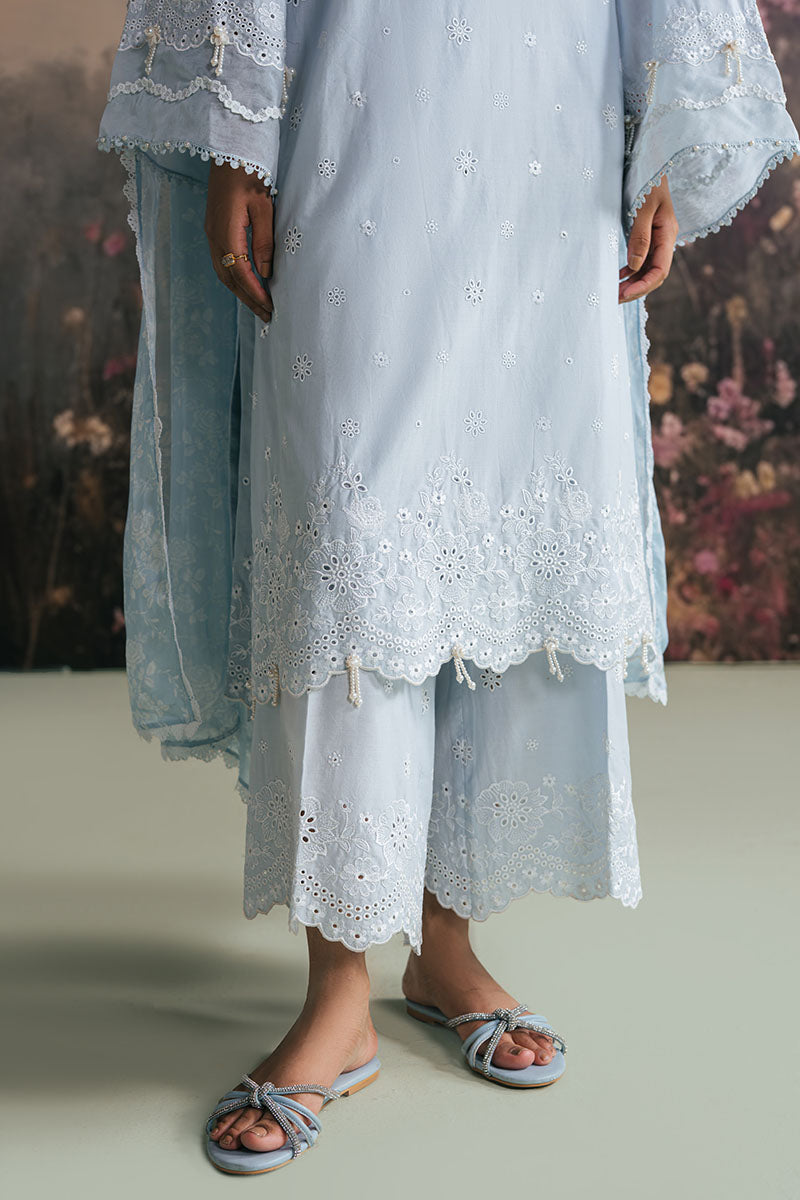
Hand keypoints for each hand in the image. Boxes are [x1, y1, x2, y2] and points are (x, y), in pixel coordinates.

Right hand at [205, 162, 274, 322]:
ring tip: (259, 305)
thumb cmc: (250, 173)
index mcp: (225, 231)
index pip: (240, 272)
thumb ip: (264, 241)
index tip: (270, 308)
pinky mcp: (214, 228)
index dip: (255, 293)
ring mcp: (211, 232)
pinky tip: (248, 283)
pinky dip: (235, 277)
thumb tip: (265, 273)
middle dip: (248, 298)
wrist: (231, 148)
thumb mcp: (264, 207)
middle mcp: (214, 236)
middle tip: (267, 315)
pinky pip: (222, 261)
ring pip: (223, 272)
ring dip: (240, 291)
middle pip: (229, 278)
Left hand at [619, 175, 678, 303]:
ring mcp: (657, 236)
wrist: (651, 159)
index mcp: (667, 233)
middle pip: (653, 273)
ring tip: (613, 292)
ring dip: (631, 282)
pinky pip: (641, 258)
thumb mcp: (644, 206)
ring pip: (647, 268)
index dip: (642, 285)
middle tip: (613, 299)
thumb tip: (634, 266)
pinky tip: (618, 276)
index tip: (624, 295)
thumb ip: (640, 236)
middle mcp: (664, 238)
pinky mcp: (648, 233)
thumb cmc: (648, 178)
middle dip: (635, 289)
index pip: (659, 270)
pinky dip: (630, 270)